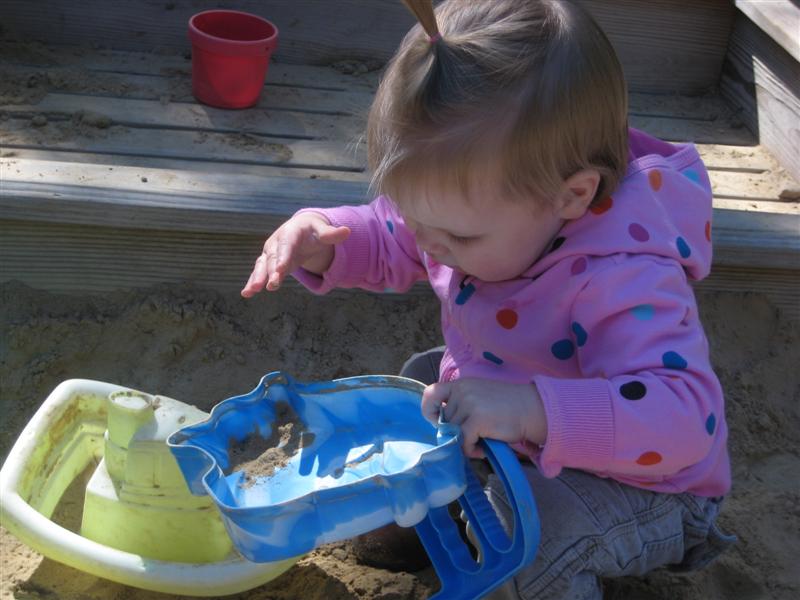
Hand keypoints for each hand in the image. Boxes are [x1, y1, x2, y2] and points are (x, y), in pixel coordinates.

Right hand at [241, 212, 349, 296]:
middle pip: (273, 258)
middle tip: (271, 285)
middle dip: (271, 272)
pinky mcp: (268, 263)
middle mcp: (276, 242)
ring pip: (262, 266)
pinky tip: (246, 294)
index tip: (282, 270)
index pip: (287, 246)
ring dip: (256, 278)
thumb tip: (347, 231)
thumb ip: (332, 234)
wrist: (300, 228)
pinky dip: (252, 282)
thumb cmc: (313, 230)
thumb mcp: (323, 231)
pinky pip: (259, 273)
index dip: (284, 257)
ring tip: (250, 292)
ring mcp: (271, 253)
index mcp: (290, 233)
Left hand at [421, 378, 546, 457]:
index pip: (431, 393)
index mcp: (461, 384)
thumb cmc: (507, 406)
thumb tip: (444, 429)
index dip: (429, 410)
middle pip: (444, 420)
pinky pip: (463, 442)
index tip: (437, 421)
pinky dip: (470, 451)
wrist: (532, 409)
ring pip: (453, 433)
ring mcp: (468, 404)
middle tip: (473, 438)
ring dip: (464, 444)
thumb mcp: (479, 396)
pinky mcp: (476, 419)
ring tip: (480, 444)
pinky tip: (482, 449)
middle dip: (456, 433)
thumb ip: (461, 405)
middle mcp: (462, 391)